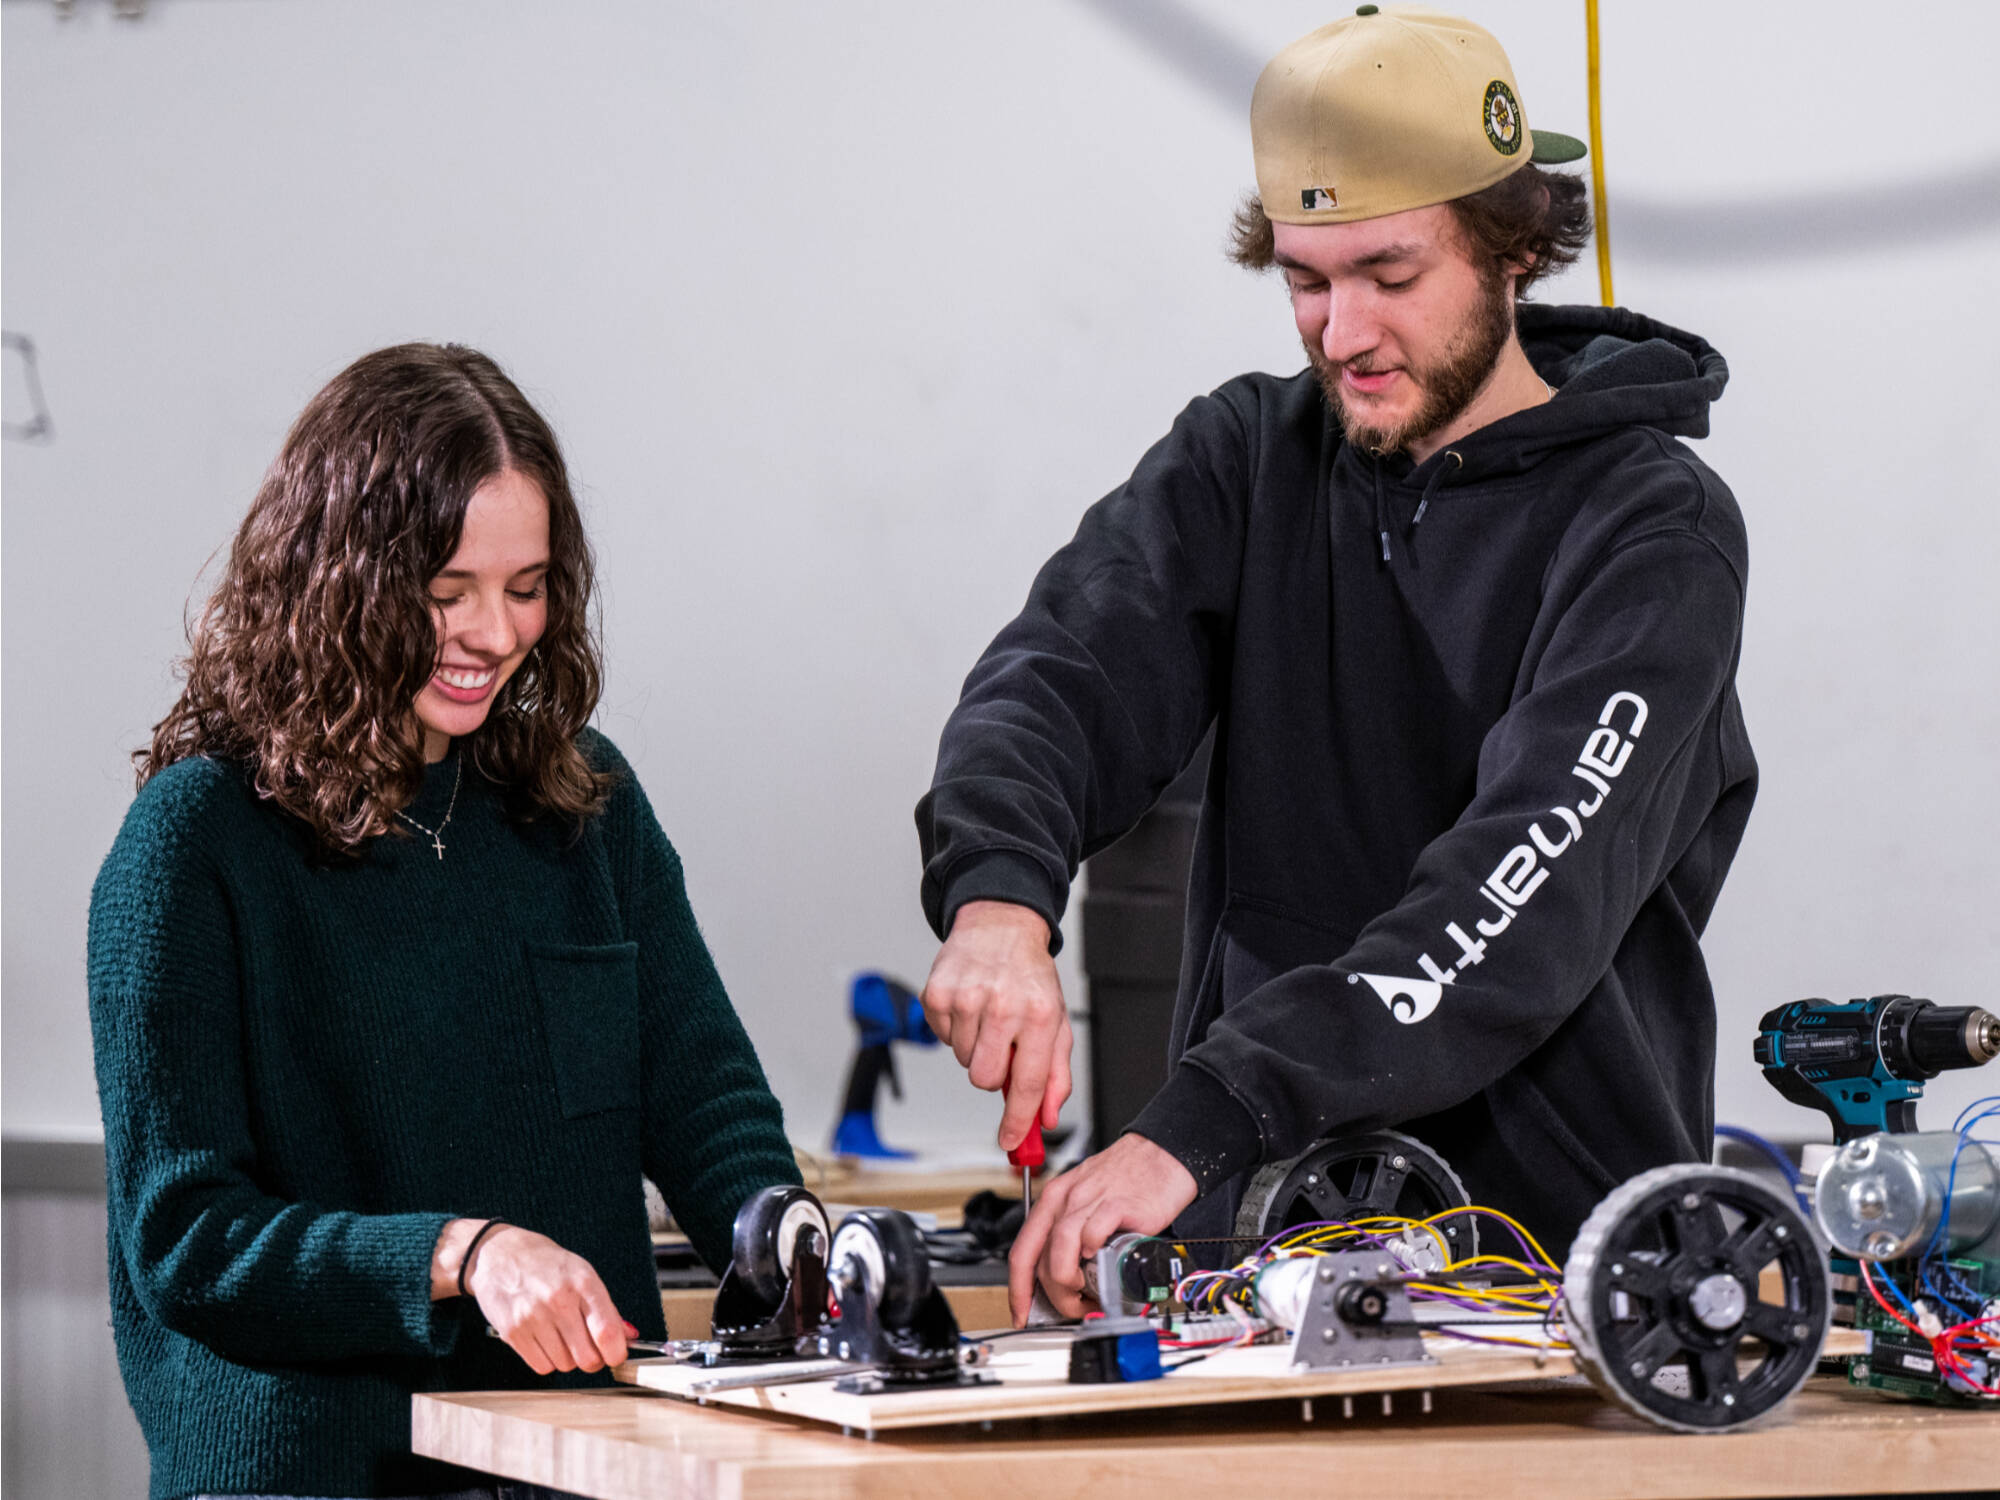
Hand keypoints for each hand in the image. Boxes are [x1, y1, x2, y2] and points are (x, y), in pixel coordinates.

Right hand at [433, 1219, 628, 1374]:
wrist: (500, 1254)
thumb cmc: (546, 1264)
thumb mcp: (582, 1273)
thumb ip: (606, 1308)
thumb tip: (628, 1337)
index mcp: (583, 1283)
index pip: (607, 1332)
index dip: (617, 1353)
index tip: (617, 1355)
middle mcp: (559, 1301)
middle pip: (587, 1357)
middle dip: (593, 1360)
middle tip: (589, 1349)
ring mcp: (533, 1318)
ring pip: (565, 1365)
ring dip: (568, 1358)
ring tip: (561, 1335)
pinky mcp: (512, 1333)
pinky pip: (542, 1367)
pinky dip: (547, 1360)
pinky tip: (545, 1340)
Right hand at [921, 900, 1071, 1151]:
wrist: (1000, 927)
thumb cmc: (1030, 977)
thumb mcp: (1058, 1022)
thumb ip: (1056, 1075)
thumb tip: (1045, 1118)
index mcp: (1041, 1016)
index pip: (1028, 1084)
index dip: (1018, 1121)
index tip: (1011, 1144)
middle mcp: (1005, 1006)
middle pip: (987, 1080)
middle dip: (994, 1074)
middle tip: (1003, 1047)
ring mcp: (967, 999)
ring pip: (964, 1061)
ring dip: (977, 1048)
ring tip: (989, 1017)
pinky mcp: (938, 994)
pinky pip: (943, 1039)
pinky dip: (956, 1030)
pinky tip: (970, 1007)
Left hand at [1008, 1133, 1197, 1323]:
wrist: (1162, 1154)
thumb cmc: (1127, 1178)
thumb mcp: (1086, 1201)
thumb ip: (1072, 1235)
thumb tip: (1063, 1279)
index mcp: (1053, 1200)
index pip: (1022, 1251)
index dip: (1017, 1289)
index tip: (1021, 1312)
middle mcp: (1066, 1199)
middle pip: (1040, 1259)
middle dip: (1053, 1295)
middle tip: (1072, 1306)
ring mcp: (1090, 1201)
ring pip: (1060, 1250)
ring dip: (1069, 1282)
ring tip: (1086, 1292)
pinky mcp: (1117, 1204)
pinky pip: (1092, 1234)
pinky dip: (1093, 1252)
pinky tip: (1103, 1259)